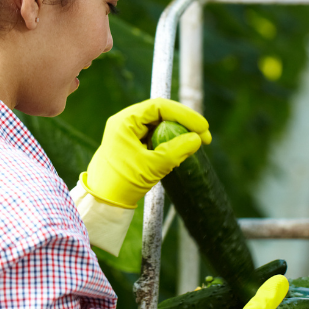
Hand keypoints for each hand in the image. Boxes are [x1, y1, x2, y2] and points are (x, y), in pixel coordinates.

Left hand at [81, 98, 211, 207]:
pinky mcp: (134, 143)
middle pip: (162, 113)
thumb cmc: (122, 183)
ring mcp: (130, 132)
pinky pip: (157, 135)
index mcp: (125, 121)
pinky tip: (183, 150)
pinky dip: (172, 140)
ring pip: (161, 124)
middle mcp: (126, 122)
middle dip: (185, 122)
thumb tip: (197, 139)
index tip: (203, 127)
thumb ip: (175, 151)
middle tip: (205, 136)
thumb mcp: (152, 167)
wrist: (103, 201)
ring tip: (196, 143)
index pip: (159, 107)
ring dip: (180, 131)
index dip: (184, 114)